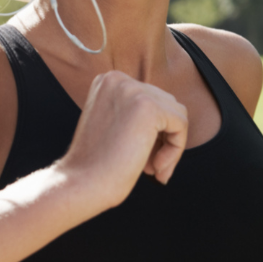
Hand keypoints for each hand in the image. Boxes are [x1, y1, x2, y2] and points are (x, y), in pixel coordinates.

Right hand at [58, 70, 188, 211]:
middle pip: (166, 104)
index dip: (152, 131)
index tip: (142, 157)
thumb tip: (172, 118)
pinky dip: (174, 150)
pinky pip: (181, 126)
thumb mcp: (112, 126)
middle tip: (150, 167)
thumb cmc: (95, 163)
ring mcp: (133, 90)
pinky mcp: (149, 107)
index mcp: (106, 81)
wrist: (81, 182)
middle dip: (162, 138)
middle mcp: (118, 79)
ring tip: (154, 169)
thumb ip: (134, 113)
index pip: (149, 98)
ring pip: (177, 115)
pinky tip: (155, 168)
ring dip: (170, 145)